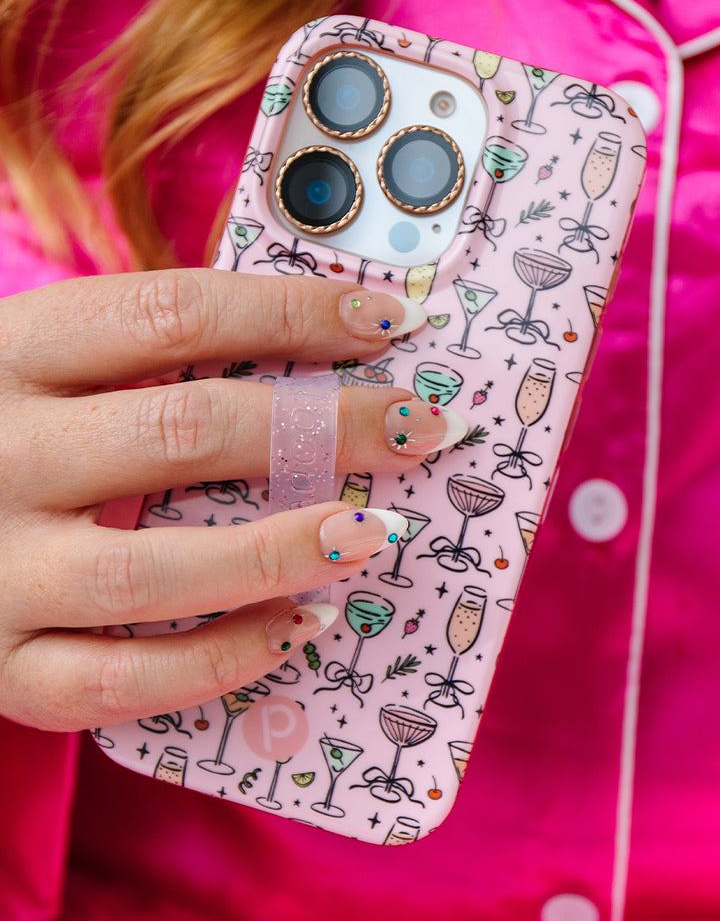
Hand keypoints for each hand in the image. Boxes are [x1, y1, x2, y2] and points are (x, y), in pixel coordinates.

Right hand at [0, 268, 464, 730]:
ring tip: (375, 534)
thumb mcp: (40, 368)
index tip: (387, 321)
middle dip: (321, 428)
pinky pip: (114, 683)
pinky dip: (218, 660)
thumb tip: (308, 350)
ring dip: (280, 552)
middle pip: (181, 432)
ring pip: (150, 570)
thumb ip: (138, 359)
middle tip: (419, 428)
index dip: (291, 311)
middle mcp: (0, 456)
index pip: (171, 313)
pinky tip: (298, 630)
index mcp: (14, 354)